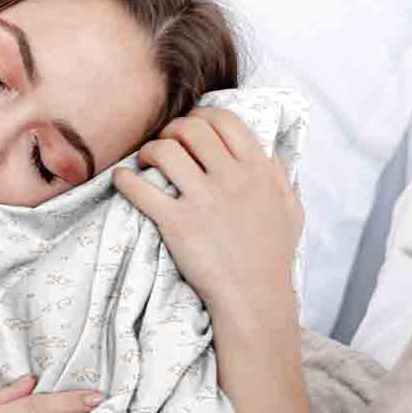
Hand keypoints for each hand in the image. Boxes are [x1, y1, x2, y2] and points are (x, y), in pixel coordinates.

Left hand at [111, 106, 302, 317]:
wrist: (255, 297)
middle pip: (191, 129)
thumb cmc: (272, 257)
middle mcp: (232, 178)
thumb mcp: (290, 210)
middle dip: (171, 130)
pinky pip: (141, 189)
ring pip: (166, 150)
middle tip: (163, 143)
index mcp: (259, 170)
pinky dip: (124, 179)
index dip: (201, 115)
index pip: (226, 120)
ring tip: (144, 162)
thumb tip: (266, 154)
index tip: (188, 125)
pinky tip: (121, 179)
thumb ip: (279, 177)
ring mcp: (204, 200)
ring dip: (149, 150)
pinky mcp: (177, 224)